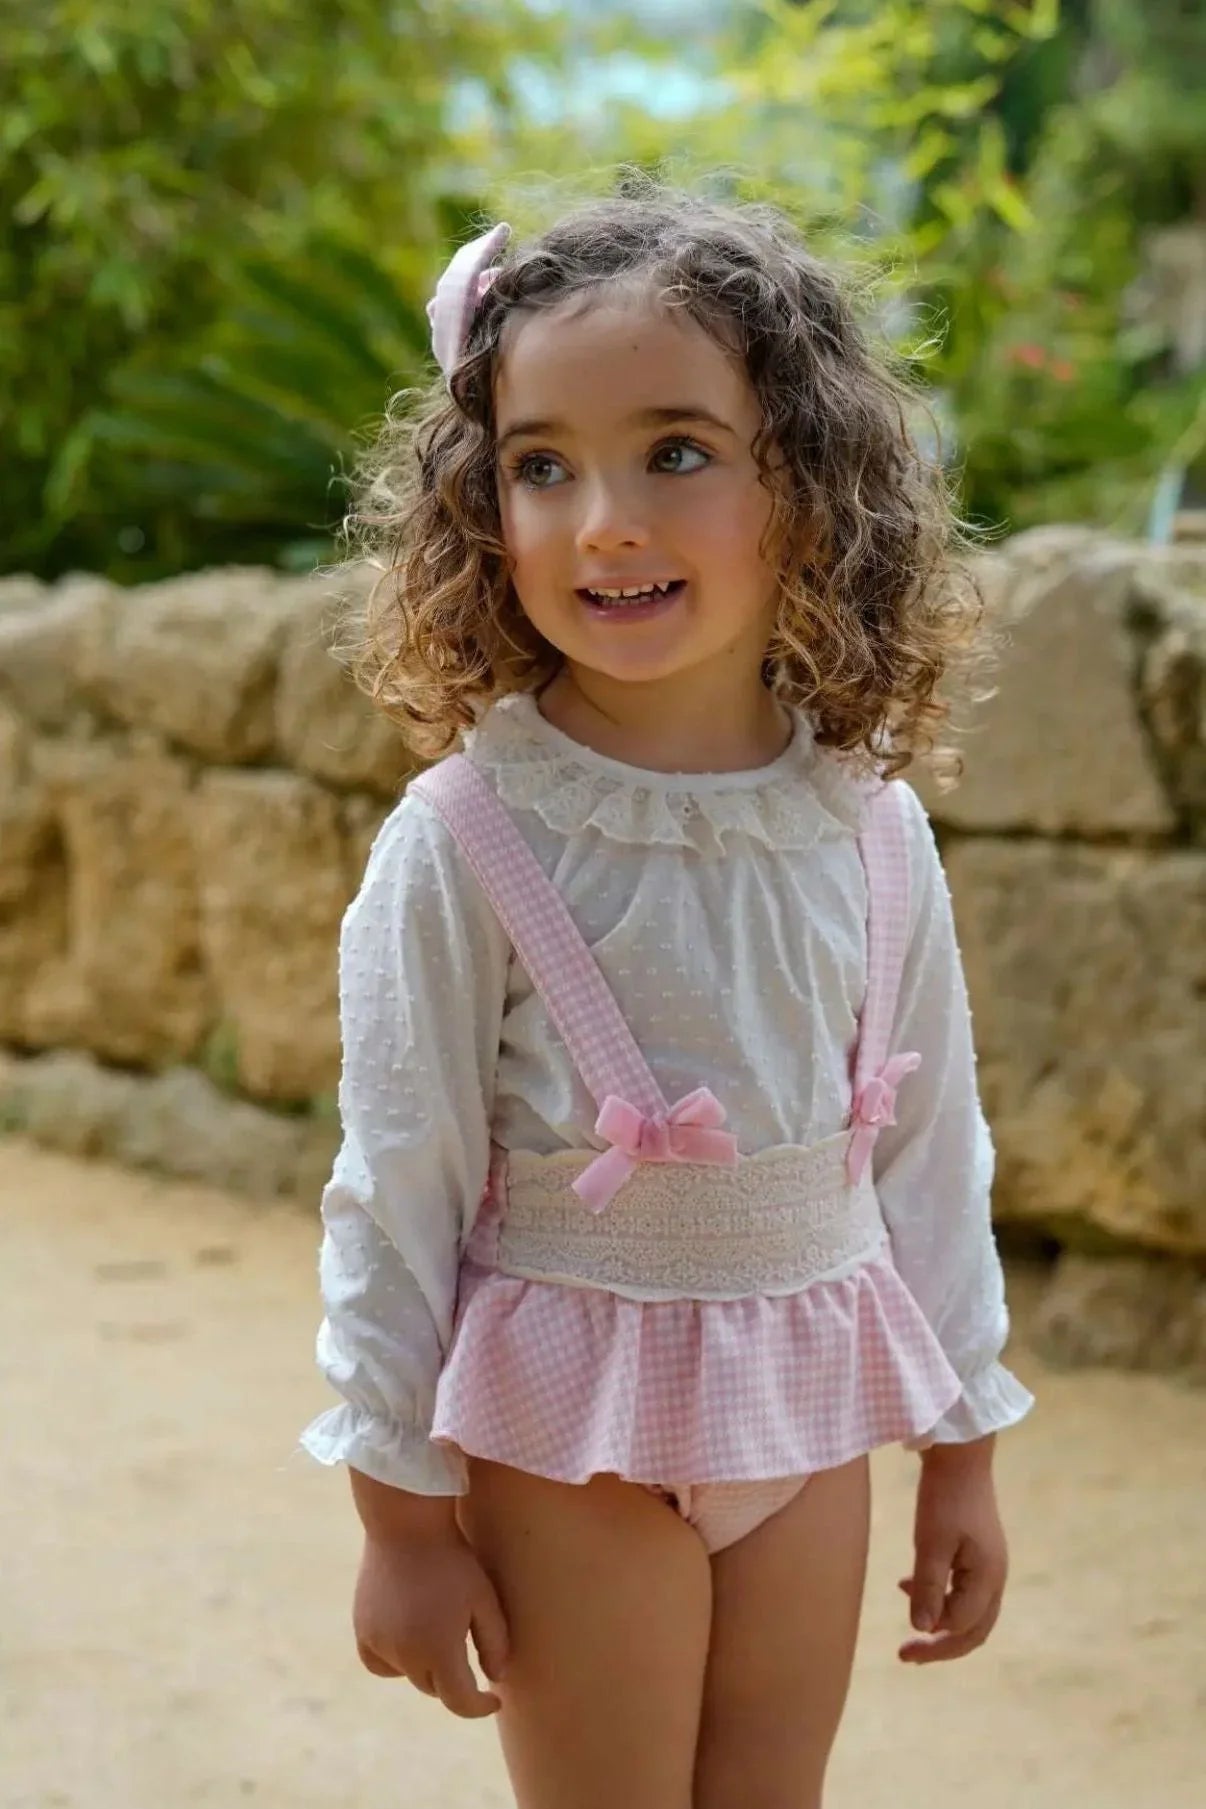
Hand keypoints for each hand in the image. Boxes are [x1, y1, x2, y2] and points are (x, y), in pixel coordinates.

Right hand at [353, 1528, 509, 1717]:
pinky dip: (395, 1661)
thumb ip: (495, 1643)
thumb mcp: (484, 1598)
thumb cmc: (452, 1560)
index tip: (493, 1699)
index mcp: (439, 1651)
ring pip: (408, 1675)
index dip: (479, 1707)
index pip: (460, 1701)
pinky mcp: (363, 1630)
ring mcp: (379, 1643)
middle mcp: (405, 1655)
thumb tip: (494, 1678)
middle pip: (434, 1687)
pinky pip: (380, 1663)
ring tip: (439, 1637)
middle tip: (468, 1657)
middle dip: (453, 1680)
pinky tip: (407, 1641)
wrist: (404, 1524)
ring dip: (425, 1668)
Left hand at [898, 1436, 1006, 1664]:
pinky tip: (908, 1586)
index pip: (962, 1627)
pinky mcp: (978, 1553)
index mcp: (988, 1578)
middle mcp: (996, 1577)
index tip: (903, 1649)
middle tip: (908, 1656)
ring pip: (970, 1612)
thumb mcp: (930, 1543)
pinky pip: (963, 1590)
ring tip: (911, 1632)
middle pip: (974, 1629)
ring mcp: (990, 1565)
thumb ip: (927, 1587)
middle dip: (942, 1646)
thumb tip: (922, 1629)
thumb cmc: (944, 1497)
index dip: (934, 1643)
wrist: (960, 1456)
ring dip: (942, 1624)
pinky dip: (940, 1598)